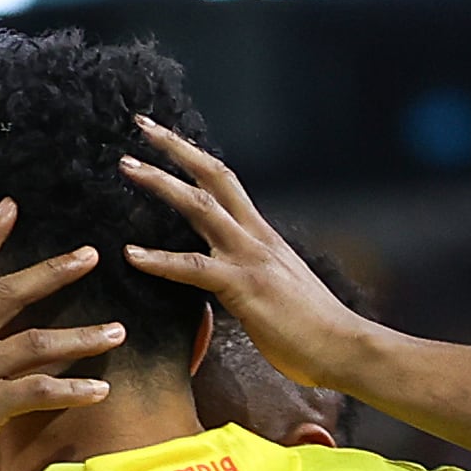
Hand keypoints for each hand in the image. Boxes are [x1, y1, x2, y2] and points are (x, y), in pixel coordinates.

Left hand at [117, 117, 379, 390]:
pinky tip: (130, 255)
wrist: (344, 347)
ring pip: (201, 207)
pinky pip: (195, 268)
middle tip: (141, 124)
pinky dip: (160, 260)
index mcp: (261, 235)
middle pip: (212, 176)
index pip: (224, 182)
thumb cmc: (310, 328)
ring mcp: (251, 258)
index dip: (194, 157)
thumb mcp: (274, 288)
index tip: (164, 138)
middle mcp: (256, 236)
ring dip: (161, 183)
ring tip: (126, 167)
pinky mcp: (245, 288)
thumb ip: (248, 272)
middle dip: (175, 147)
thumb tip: (224, 273)